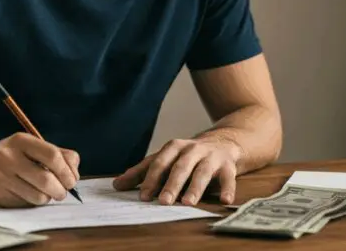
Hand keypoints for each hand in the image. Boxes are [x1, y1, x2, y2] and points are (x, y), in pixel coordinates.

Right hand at [0, 132, 79, 207]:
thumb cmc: (11, 156)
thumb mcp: (30, 147)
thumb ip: (57, 154)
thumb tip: (74, 172)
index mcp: (21, 141)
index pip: (53, 156)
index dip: (67, 172)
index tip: (72, 180)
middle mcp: (9, 157)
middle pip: (47, 180)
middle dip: (61, 190)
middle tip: (62, 192)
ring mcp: (0, 177)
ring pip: (38, 196)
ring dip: (47, 199)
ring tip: (45, 194)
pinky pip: (24, 204)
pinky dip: (31, 203)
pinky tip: (26, 195)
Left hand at [112, 137, 240, 205]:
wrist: (223, 142)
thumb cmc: (188, 156)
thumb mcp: (165, 159)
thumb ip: (142, 172)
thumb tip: (117, 185)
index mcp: (174, 147)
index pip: (160, 163)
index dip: (151, 179)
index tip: (143, 196)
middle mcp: (192, 149)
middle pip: (181, 167)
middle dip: (172, 184)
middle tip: (163, 202)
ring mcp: (211, 157)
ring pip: (203, 172)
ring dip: (196, 187)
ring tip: (188, 203)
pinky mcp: (228, 166)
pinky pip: (228, 177)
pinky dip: (228, 189)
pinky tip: (225, 200)